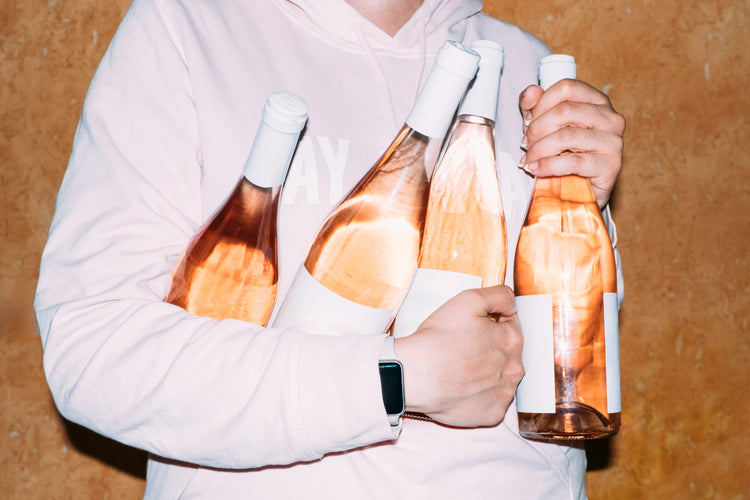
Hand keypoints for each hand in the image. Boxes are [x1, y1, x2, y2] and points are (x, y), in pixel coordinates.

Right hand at [394, 285, 523, 427]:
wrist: (414, 374)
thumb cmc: (439, 338)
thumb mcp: (469, 300)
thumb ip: (499, 295)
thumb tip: (512, 301)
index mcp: (512, 340)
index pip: (511, 326)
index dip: (492, 323)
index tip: (473, 328)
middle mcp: (514, 369)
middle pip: (507, 354)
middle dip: (491, 349)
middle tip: (463, 348)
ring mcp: (504, 394)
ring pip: (501, 379)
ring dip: (487, 373)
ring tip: (460, 369)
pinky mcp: (491, 414)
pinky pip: (491, 403)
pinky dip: (480, 396)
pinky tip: (462, 388)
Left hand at [519, 79, 625, 208]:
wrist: (582, 190)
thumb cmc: (566, 154)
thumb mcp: (548, 126)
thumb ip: (536, 107)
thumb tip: (531, 92)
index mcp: (597, 101)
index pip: (567, 88)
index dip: (541, 104)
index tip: (528, 121)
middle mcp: (610, 118)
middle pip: (565, 110)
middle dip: (537, 128)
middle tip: (526, 144)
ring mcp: (613, 141)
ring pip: (566, 136)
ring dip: (539, 149)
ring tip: (528, 159)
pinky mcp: (610, 166)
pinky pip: (572, 162)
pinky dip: (547, 165)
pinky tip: (536, 169)